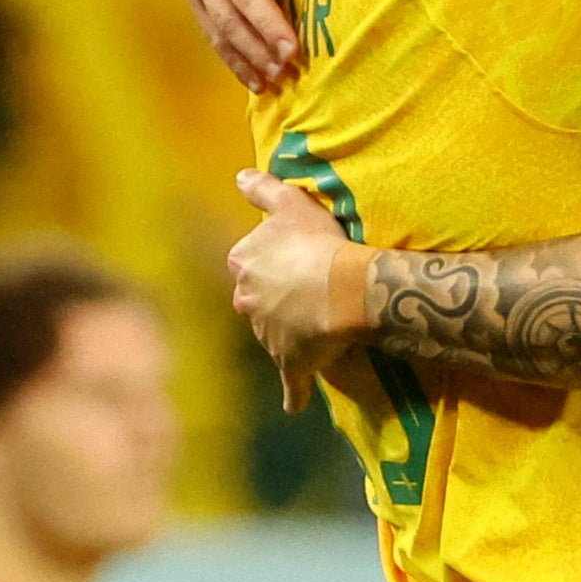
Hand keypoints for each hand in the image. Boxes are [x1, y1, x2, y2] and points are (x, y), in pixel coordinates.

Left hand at [231, 169, 358, 410]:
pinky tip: (294, 405)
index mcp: (242, 263)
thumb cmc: (317, 241)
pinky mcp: (290, 362)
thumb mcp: (290, 203)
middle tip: (309, 292)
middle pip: (259, 300)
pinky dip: (293, 394)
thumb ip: (262, 188)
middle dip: (277, 298)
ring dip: (291, 333)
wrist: (341, 287)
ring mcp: (266, 334)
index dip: (275, 261)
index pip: (251, 262)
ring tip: (319, 326)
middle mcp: (246, 300)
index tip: (298, 259)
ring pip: (275, 334)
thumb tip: (239, 176)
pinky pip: (291, 381)